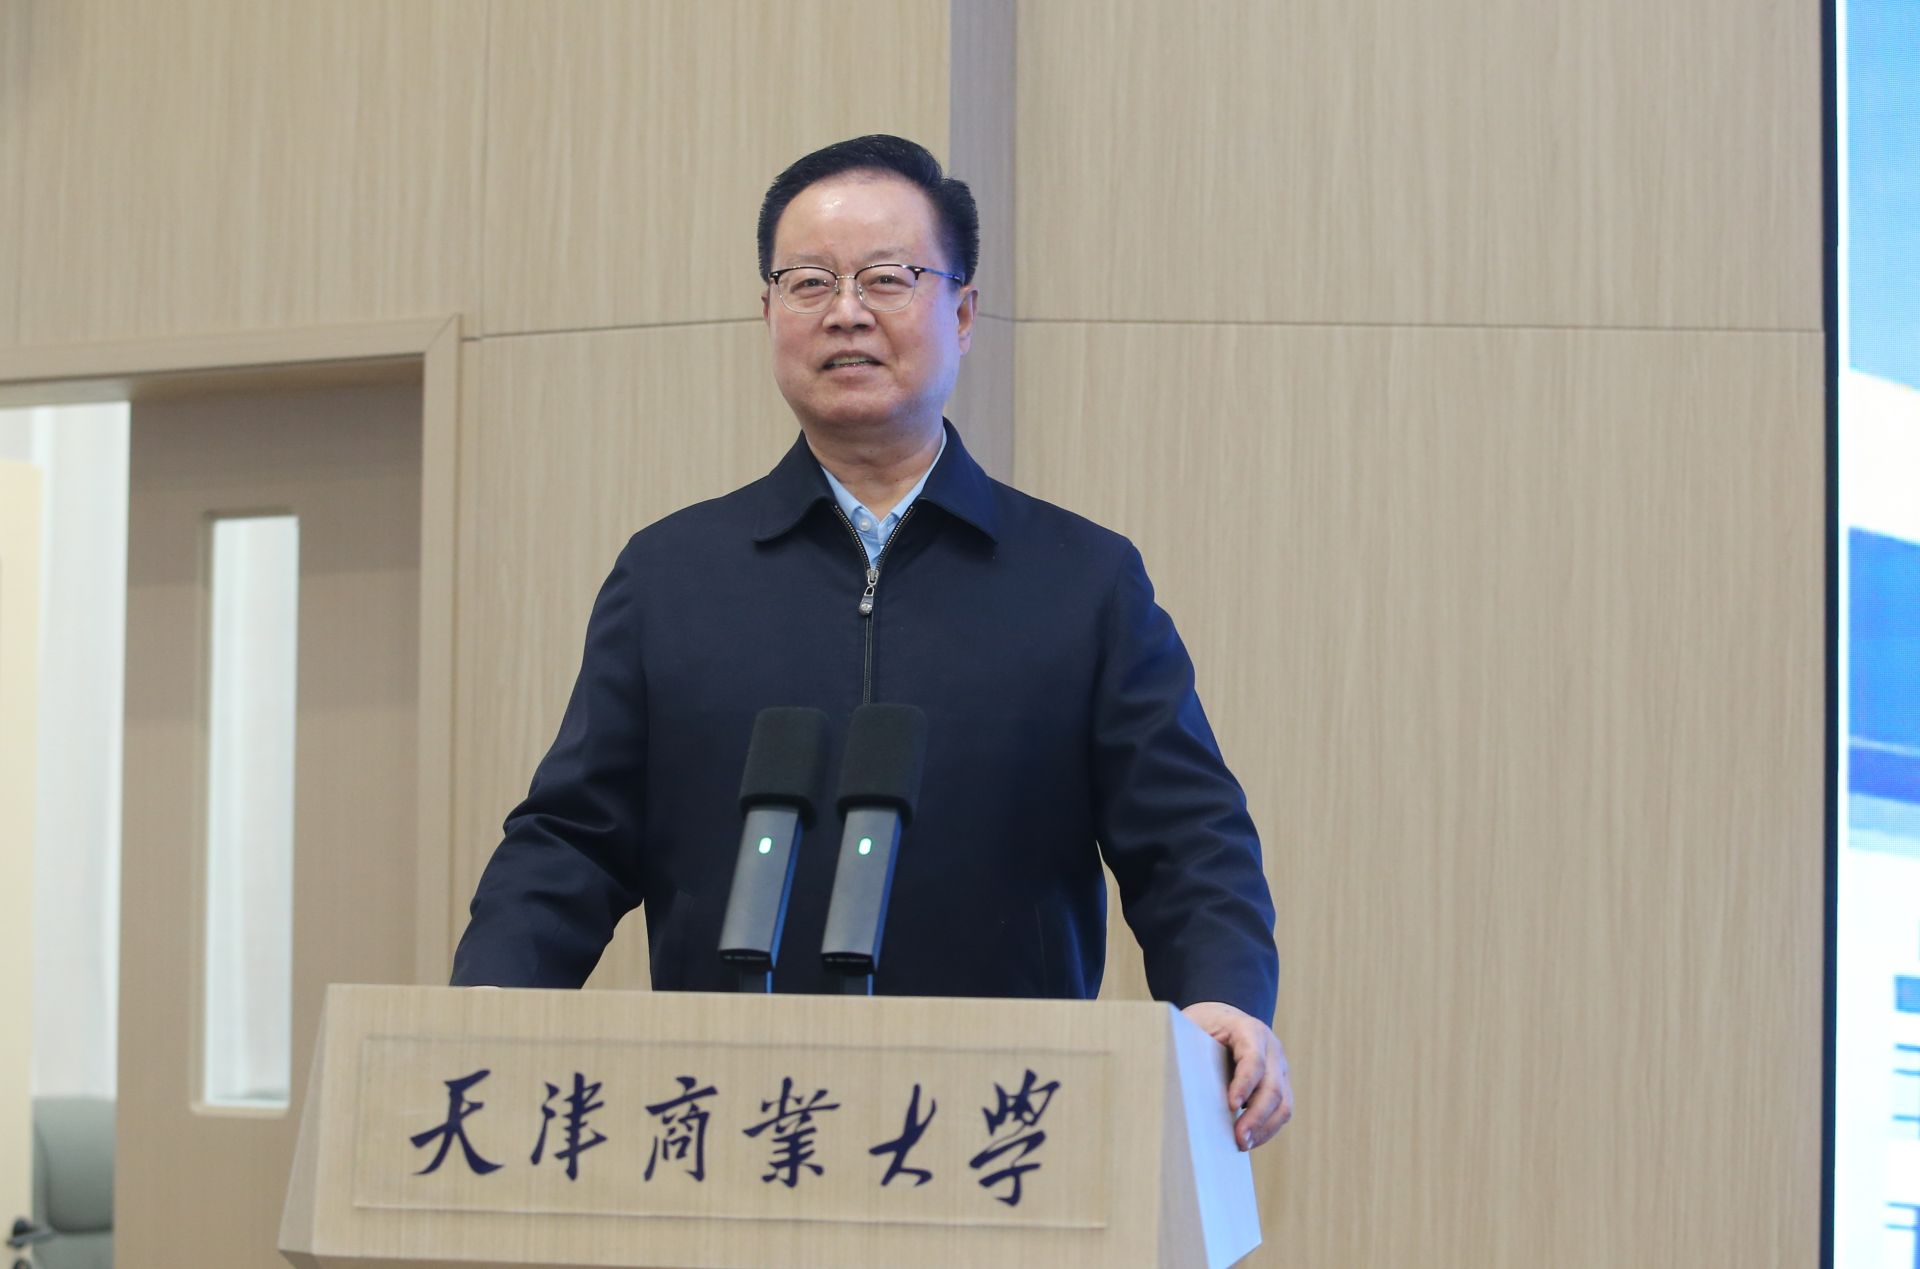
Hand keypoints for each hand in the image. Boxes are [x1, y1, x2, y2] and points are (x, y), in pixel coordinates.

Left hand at [1180, 1000, 1292, 1150]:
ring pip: (1283, 1103)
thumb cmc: (1204, 1025)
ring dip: (1265, 1128)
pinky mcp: (1281, 1084)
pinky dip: (1267, 1128)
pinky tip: (1250, 1140)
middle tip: (1239, 1140)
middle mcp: (1272, 1048)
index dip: (1244, 1084)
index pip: (1254, 1060)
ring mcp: (1280, 1067)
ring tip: (1243, 1144)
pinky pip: (1282, 1110)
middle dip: (1256, 1117)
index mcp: (1249, 1030)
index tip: (1231, 1105)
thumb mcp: (1192, 1027)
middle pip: (1273, 1087)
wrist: (1222, 1017)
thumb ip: (1188, 1047)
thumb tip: (1178, 1081)